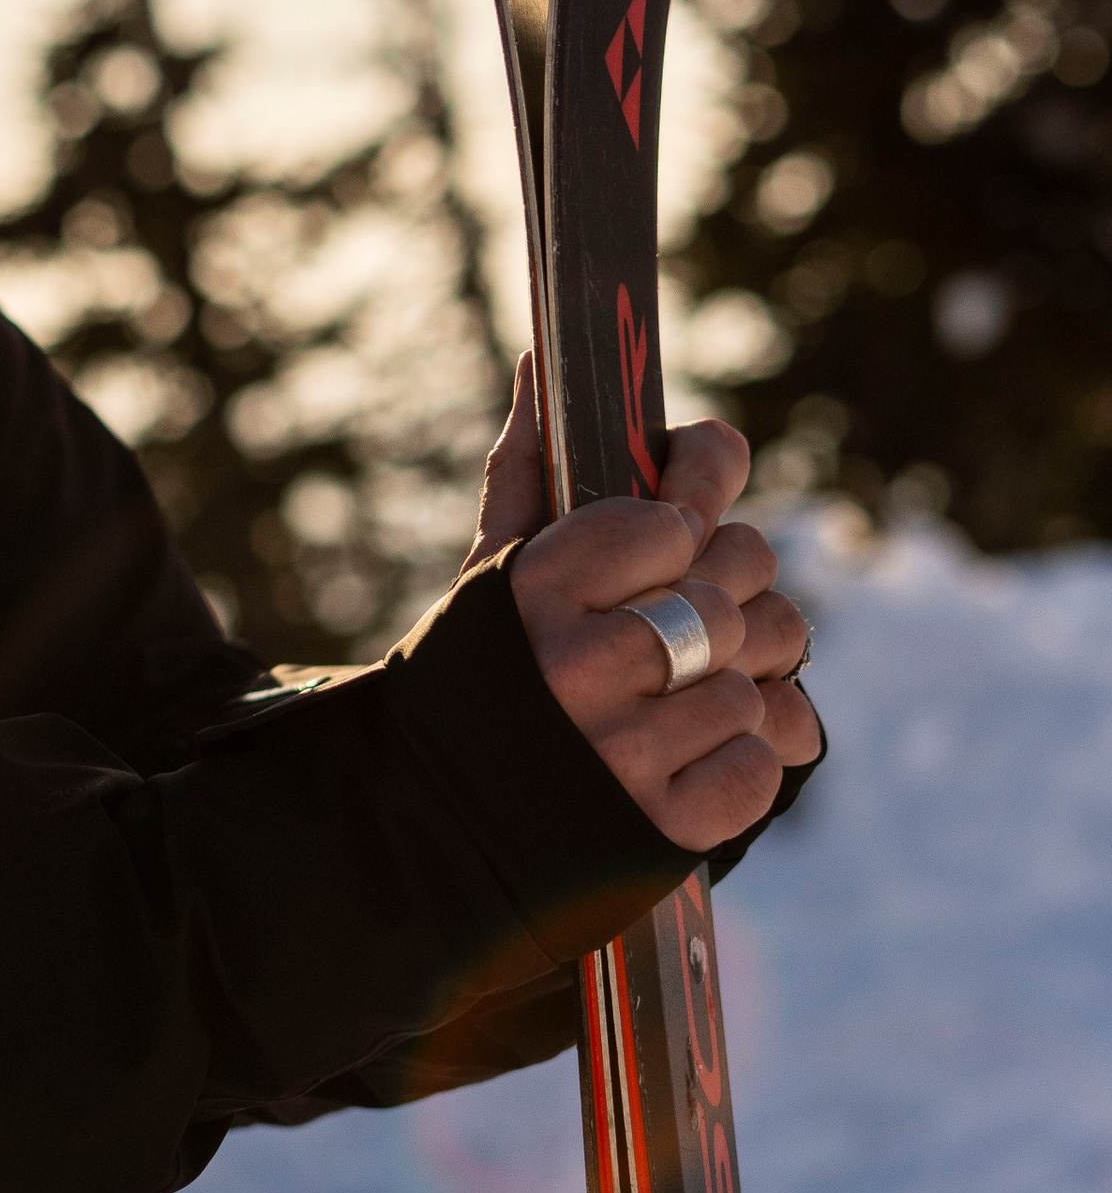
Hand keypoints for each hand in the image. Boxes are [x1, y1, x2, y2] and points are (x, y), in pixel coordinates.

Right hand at [468, 357, 822, 852]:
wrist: (428, 834)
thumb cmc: (476, 681)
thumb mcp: (491, 575)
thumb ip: (531, 469)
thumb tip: (543, 359)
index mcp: (537, 586)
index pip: (678, 518)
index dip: (690, 520)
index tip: (675, 535)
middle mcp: (581, 665)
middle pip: (736, 591)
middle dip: (732, 594)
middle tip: (698, 611)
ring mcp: (624, 753)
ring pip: (760, 679)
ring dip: (738, 682)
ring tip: (686, 690)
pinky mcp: (662, 831)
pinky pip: (765, 761)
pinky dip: (745, 756)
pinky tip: (690, 752)